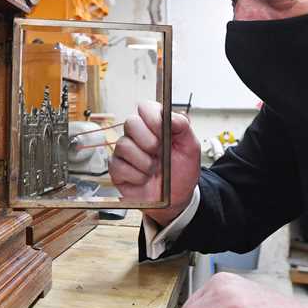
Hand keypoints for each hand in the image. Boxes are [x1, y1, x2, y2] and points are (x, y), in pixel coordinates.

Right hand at [108, 100, 200, 225]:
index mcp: (155, 126)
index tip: (162, 130)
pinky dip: (135, 176)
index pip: (145, 107)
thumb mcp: (190, 148)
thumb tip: (169, 115)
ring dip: (144, 162)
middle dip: (147, 140)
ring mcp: (125, 151)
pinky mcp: (116, 168)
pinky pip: (118, 165)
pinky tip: (143, 179)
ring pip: (123, 145)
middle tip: (159, 153)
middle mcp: (138, 135)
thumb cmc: (182, 172)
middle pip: (130, 122)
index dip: (151, 117)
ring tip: (154, 170)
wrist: (176, 199)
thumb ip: (182, 127)